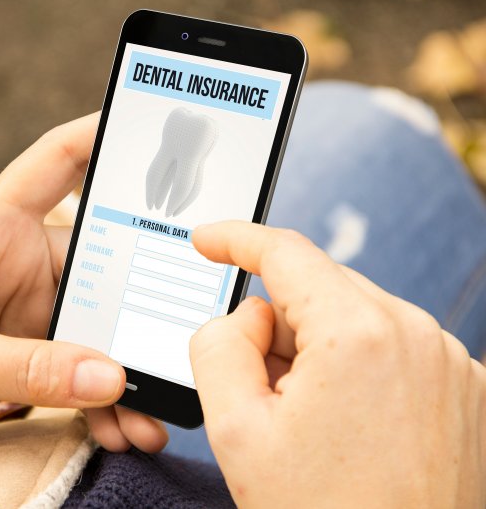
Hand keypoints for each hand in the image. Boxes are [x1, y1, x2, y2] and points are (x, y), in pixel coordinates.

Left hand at [0, 114, 166, 451]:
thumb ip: (26, 368)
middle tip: (177, 343)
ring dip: (125, 371)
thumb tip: (109, 376)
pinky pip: (81, 368)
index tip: (155, 127)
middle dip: (140, 307)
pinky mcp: (30, 351)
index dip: (103, 136)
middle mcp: (19, 261)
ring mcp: (29, 309)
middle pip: (103, 264)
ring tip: (149, 418)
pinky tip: (120, 427)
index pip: (56, 163)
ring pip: (99, 326)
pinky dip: (102, 399)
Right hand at [190, 222, 485, 507]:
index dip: (236, 240)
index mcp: (359, 334)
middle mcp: (417, 335)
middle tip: (259, 391)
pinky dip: (357, 369)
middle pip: (320, 290)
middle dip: (278, 324)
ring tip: (309, 424)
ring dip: (318, 351)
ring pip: (355, 319)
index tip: (209, 241)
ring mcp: (450, 363)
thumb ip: (218, 345)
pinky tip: (347, 428)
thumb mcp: (236, 430)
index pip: (286, 253)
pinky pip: (393, 348)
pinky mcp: (465, 389)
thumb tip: (247, 316)